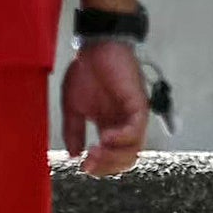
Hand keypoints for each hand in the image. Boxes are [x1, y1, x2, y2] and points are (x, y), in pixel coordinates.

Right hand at [60, 36, 152, 177]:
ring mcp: (133, 116)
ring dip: (114, 157)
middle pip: (126, 160)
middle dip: (107, 167)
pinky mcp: (139, 104)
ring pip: (134, 150)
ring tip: (95, 152)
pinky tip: (105, 138)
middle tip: (89, 163)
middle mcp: (124, 124)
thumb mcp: (73, 107)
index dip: (99, 167)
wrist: (95, 45)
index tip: (82, 166)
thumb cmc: (87, 70)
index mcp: (110, 126)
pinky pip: (137, 131)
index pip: (112, 158)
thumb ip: (74, 132)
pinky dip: (122, 139)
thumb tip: (73, 155)